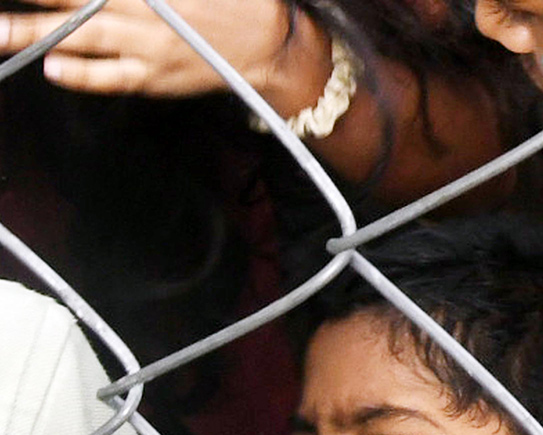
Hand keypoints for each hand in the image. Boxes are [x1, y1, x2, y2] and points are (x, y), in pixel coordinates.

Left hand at [0, 0, 292, 95]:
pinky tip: (50, 66)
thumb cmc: (238, 2)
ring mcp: (147, 48)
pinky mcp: (154, 79)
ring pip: (80, 37)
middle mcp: (146, 13)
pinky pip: (110, 78)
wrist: (272, 51)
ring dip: (32, 32)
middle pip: (74, 0)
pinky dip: (80, 74)